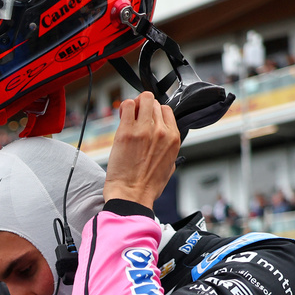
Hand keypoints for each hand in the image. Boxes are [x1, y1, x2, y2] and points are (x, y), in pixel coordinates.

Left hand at [102, 91, 181, 209]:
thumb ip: (168, 150)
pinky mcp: (126, 132)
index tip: (146, 119)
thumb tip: (163, 143)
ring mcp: (144, 129)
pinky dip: (124, 107)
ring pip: (142, 99)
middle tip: (135, 118)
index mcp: (173, 138)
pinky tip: (121, 117)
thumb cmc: (147, 186)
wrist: (131, 195)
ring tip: (128, 116)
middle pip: (154, 103)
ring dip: (134, 105)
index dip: (155, 112)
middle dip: (143, 107)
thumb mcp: (169, 167)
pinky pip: (127, 106)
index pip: (167, 110)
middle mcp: (161, 131)